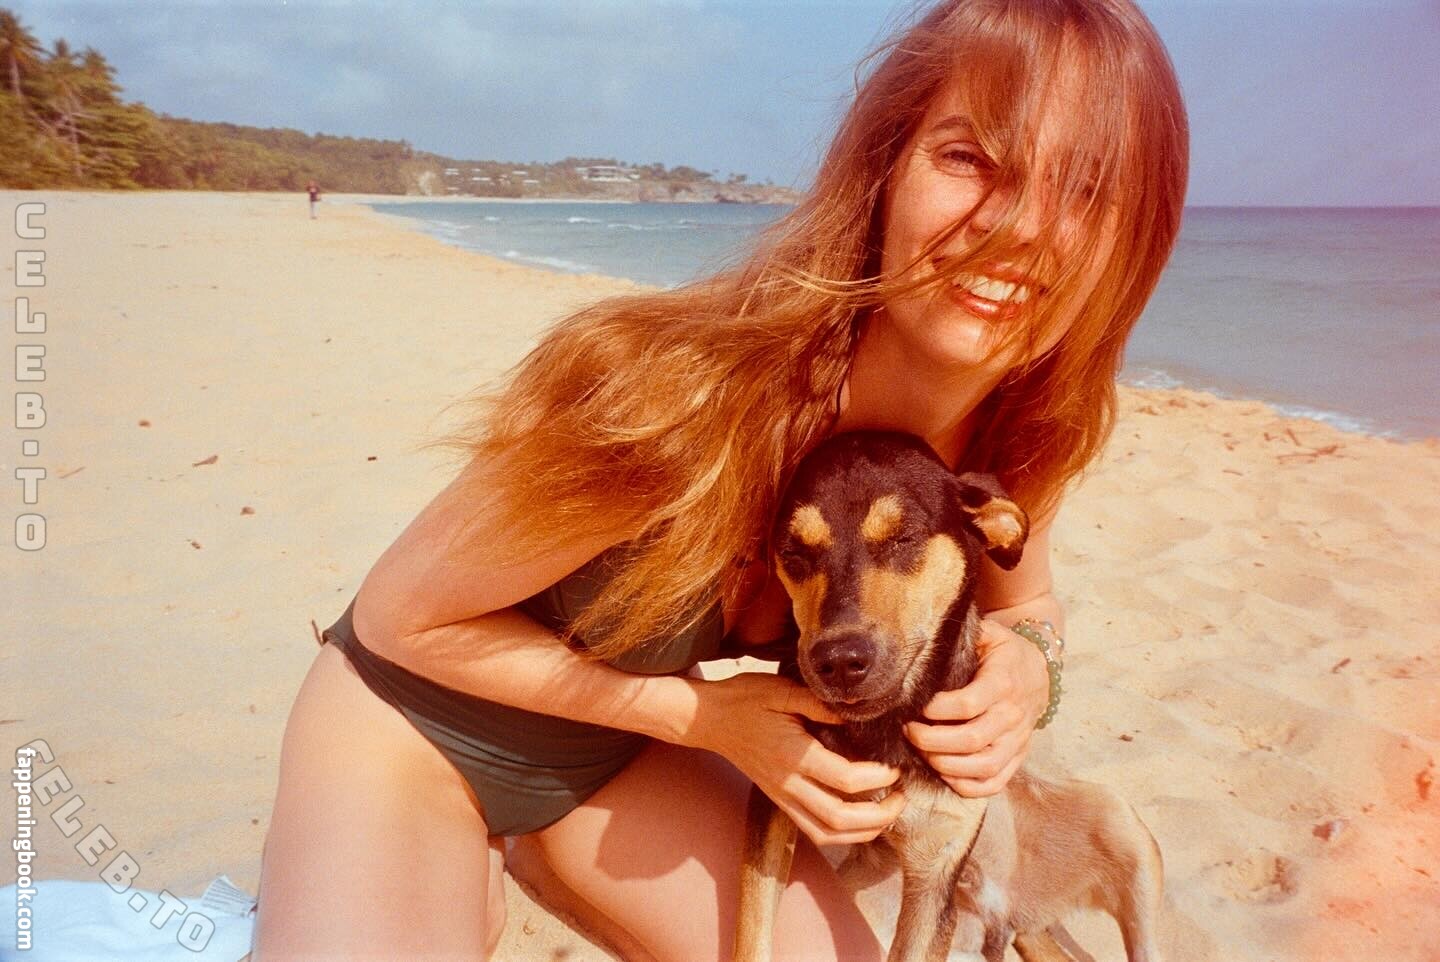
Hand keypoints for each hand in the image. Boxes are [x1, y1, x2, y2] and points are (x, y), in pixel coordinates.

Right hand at [687, 672, 905, 846]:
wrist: (709, 718)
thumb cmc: (746, 699)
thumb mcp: (783, 689)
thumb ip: (821, 703)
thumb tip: (857, 712)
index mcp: (792, 754)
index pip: (845, 779)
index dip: (878, 778)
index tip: (895, 767)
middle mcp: (787, 783)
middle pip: (839, 818)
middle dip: (878, 815)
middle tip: (901, 798)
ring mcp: (782, 796)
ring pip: (826, 833)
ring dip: (862, 832)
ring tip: (887, 815)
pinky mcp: (779, 800)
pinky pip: (812, 830)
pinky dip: (841, 834)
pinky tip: (860, 821)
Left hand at [903, 618, 1049, 796]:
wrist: (1040, 669)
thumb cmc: (1003, 652)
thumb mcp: (989, 634)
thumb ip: (961, 638)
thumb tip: (924, 645)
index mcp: (1004, 682)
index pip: (968, 704)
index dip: (936, 710)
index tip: (916, 707)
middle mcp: (1013, 715)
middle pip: (971, 740)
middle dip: (931, 741)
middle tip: (909, 731)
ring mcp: (1018, 741)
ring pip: (984, 766)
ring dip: (945, 765)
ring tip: (921, 752)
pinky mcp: (1018, 757)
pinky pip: (994, 783)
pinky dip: (967, 786)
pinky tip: (944, 773)